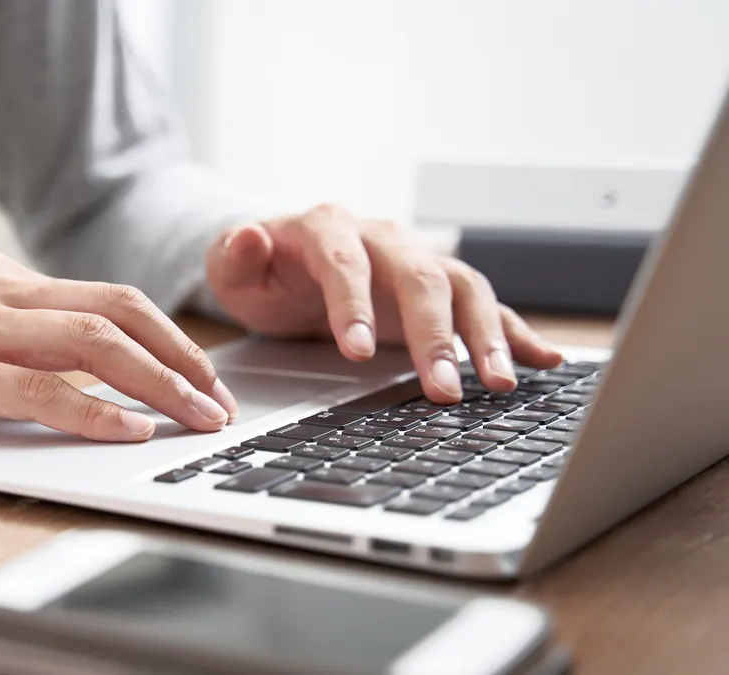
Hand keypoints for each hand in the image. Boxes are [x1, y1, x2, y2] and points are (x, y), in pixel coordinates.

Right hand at [0, 252, 236, 441]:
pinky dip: (91, 410)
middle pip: (117, 313)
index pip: (108, 298)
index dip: (169, 338)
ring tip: (196, 420)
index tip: (203, 377)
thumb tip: (81, 375)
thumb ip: (8, 337)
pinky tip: (125, 433)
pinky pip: (35, 389)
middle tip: (219, 402)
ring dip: (157, 385)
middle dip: (182, 359)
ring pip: (90, 344)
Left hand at [205, 204, 563, 402]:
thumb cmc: (259, 270)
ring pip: (462, 288)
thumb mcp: (230, 267)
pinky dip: (515, 330)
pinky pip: (484, 306)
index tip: (357, 352)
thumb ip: (234, 256)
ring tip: (499, 383)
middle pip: (419, 276)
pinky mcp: (438, 290)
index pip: (346, 262)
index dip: (354, 304)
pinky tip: (544, 359)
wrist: (283, 260)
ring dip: (484, 335)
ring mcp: (416, 261)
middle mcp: (383, 238)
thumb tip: (247, 235)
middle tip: (443, 388)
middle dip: (434, 334)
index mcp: (328, 228)